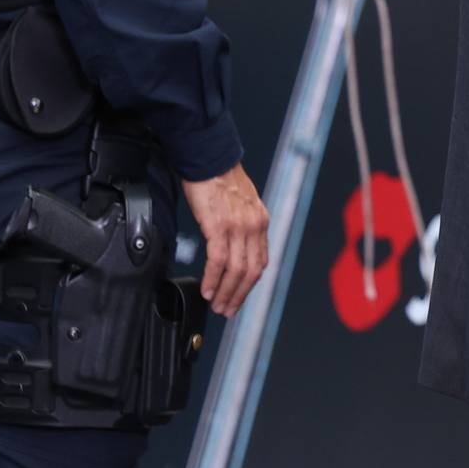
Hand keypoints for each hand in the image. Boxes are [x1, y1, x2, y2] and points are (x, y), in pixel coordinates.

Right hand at [181, 165, 271, 317]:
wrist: (209, 158)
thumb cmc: (221, 178)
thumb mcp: (243, 203)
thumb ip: (243, 225)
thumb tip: (235, 246)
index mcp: (261, 221)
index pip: (261, 261)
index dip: (250, 284)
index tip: (240, 297)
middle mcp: (254, 226)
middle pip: (251, 271)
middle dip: (239, 295)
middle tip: (227, 310)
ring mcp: (238, 227)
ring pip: (236, 270)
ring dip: (226, 292)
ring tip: (216, 304)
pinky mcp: (219, 226)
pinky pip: (218, 261)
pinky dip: (213, 279)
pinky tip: (207, 289)